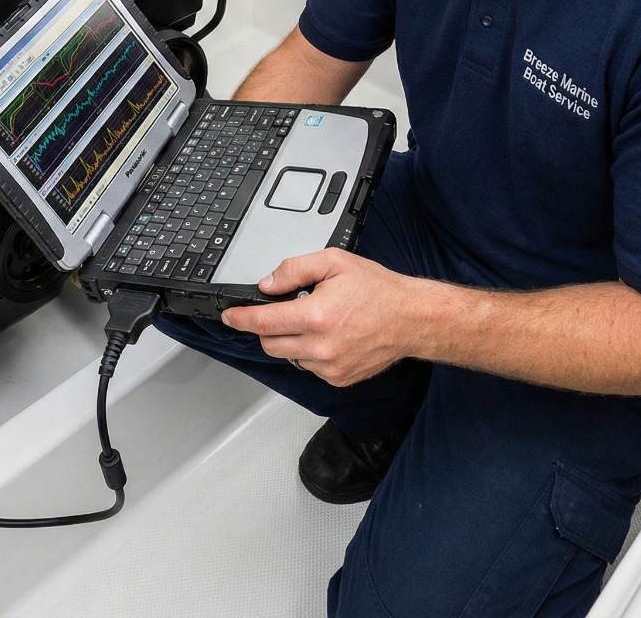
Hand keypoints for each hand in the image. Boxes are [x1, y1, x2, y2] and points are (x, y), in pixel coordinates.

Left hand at [221, 249, 419, 386]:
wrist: (412, 319)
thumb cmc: (378, 290)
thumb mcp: (334, 262)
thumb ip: (295, 270)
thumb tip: (267, 283)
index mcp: (316, 316)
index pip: (263, 322)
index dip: (240, 318)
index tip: (228, 316)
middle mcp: (321, 347)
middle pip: (269, 343)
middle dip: (266, 327)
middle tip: (280, 310)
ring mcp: (330, 367)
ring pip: (289, 355)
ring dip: (290, 339)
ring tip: (315, 320)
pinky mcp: (339, 378)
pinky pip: (308, 366)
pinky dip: (309, 351)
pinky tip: (328, 335)